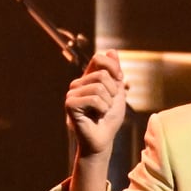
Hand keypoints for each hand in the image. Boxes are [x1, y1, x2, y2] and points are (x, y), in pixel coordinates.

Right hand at [63, 51, 127, 190]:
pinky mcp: (70, 104)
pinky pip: (94, 99)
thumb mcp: (117, 92)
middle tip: (107, 106)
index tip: (119, 80)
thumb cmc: (109, 118)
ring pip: (99, 87)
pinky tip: (96, 116)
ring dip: (108, 103)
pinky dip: (102, 109)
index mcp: (88, 78)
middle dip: (112, 92)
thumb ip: (114, 72)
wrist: (103, 140)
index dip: (113, 67)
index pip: (99, 58)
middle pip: (102, 74)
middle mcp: (78, 84)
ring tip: (101, 112)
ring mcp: (72, 94)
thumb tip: (111, 50)